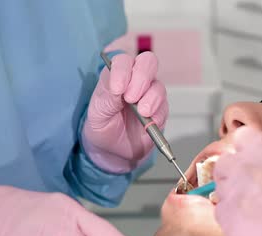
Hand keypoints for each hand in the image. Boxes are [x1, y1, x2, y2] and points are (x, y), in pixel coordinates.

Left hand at [83, 52, 168, 172]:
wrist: (112, 149)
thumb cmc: (103, 125)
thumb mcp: (97, 110)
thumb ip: (107, 94)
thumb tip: (119, 84)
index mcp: (117, 75)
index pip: (124, 60)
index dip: (123, 71)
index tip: (118, 89)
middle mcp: (136, 80)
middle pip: (148, 62)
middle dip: (142, 77)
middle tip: (131, 97)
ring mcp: (150, 95)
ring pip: (158, 86)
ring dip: (150, 98)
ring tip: (141, 112)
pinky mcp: (160, 111)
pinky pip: (164, 108)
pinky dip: (157, 114)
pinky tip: (147, 122)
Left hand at [213, 127, 261, 235]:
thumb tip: (261, 167)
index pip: (244, 136)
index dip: (245, 150)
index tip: (249, 161)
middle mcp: (252, 168)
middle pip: (224, 162)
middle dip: (233, 174)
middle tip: (248, 190)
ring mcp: (236, 192)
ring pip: (219, 186)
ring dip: (231, 195)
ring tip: (253, 212)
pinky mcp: (227, 218)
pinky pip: (219, 211)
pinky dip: (230, 218)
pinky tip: (250, 227)